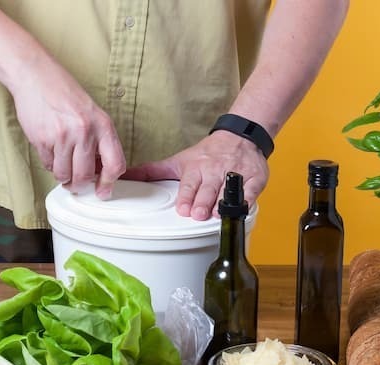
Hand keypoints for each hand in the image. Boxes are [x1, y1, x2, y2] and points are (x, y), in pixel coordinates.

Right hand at [9, 54, 125, 198]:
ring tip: (61, 164)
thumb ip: (98, 140)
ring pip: (64, 174)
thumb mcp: (92, 113)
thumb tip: (98, 172)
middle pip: (84, 176)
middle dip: (79, 185)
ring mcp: (62, 136)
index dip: (108, 183)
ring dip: (62, 175)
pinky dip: (49, 163)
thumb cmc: (65, 95)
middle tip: (75, 184)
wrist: (35, 76)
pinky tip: (50, 149)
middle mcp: (85, 132)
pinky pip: (48, 164)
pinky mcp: (42, 139)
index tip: (103, 192)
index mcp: (103, 125)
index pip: (115, 164)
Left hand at [122, 130, 268, 219]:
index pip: (189, 184)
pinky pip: (252, 190)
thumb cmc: (207, 154)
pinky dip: (248, 198)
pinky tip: (243, 206)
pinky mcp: (254, 178)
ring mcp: (235, 174)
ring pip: (228, 191)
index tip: (183, 208)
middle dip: (202, 201)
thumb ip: (153, 171)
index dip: (186, 196)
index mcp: (196, 168)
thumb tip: (126, 176)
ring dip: (223, 202)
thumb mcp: (179, 161)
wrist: (240, 137)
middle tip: (198, 213)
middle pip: (208, 189)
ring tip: (218, 213)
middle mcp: (215, 171)